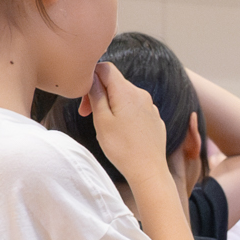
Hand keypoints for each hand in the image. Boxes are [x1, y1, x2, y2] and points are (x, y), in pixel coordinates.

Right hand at [80, 62, 170, 192]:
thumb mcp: (101, 119)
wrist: (148, 170)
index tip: (84, 99)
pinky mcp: (155, 119)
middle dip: (98, 93)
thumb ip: (95, 94)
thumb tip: (91, 77)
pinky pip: (135, 109)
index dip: (90, 77)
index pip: (105, 68)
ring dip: (110, 105)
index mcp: (127, 91)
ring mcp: (150, 107)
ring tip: (104, 126)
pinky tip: (120, 132)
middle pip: (114, 83)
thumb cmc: (122, 147)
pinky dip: (123, 114)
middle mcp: (142, 94)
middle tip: (87, 114)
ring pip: (124, 97)